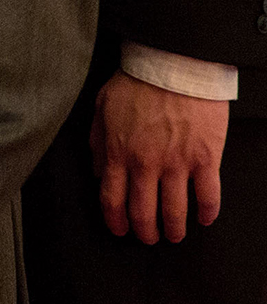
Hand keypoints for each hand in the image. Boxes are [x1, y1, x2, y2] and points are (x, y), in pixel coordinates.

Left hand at [90, 69, 226, 242]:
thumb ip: (96, 141)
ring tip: (174, 236)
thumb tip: (95, 170)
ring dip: (174, 229)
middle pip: (142, 211)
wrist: (173, 65)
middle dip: (144, 231)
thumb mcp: (102, 107)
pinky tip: (204, 219)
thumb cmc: (137, 82)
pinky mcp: (205, 159)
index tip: (119, 230)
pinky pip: (209, 196)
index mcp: (117, 152)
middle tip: (148, 238)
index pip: (112, 198)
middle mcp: (145, 164)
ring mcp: (177, 164)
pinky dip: (206, 213)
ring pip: (175, 210)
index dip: (115, 220)